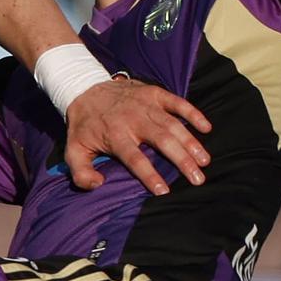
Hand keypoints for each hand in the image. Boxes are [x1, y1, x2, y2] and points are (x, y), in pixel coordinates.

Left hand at [64, 79, 210, 194]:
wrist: (85, 89)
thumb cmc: (84, 126)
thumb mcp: (74, 151)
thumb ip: (81, 173)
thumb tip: (98, 184)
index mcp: (116, 135)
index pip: (135, 159)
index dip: (150, 175)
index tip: (164, 191)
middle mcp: (134, 120)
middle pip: (162, 141)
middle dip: (182, 160)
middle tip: (198, 178)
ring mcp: (146, 105)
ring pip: (173, 125)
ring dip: (191, 142)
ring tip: (205, 161)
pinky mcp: (154, 93)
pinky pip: (178, 102)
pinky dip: (193, 113)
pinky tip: (206, 128)